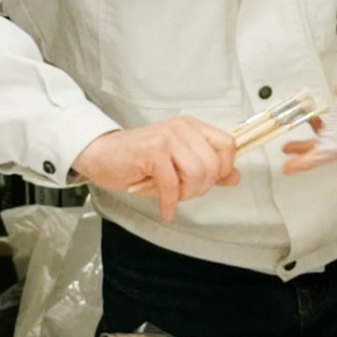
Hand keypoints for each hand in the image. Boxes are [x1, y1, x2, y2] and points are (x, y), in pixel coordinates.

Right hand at [74, 119, 239, 222]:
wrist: (101, 154)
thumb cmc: (139, 160)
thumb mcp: (178, 163)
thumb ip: (208, 168)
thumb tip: (235, 177)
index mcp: (193, 127)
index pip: (228, 145)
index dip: (224, 169)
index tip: (209, 182)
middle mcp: (183, 129)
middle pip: (214, 164)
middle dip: (202, 187)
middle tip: (183, 192)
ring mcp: (168, 138)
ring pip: (197, 173)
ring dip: (186, 194)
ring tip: (172, 195)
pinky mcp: (153, 151)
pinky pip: (172, 184)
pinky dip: (169, 202)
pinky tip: (165, 208)